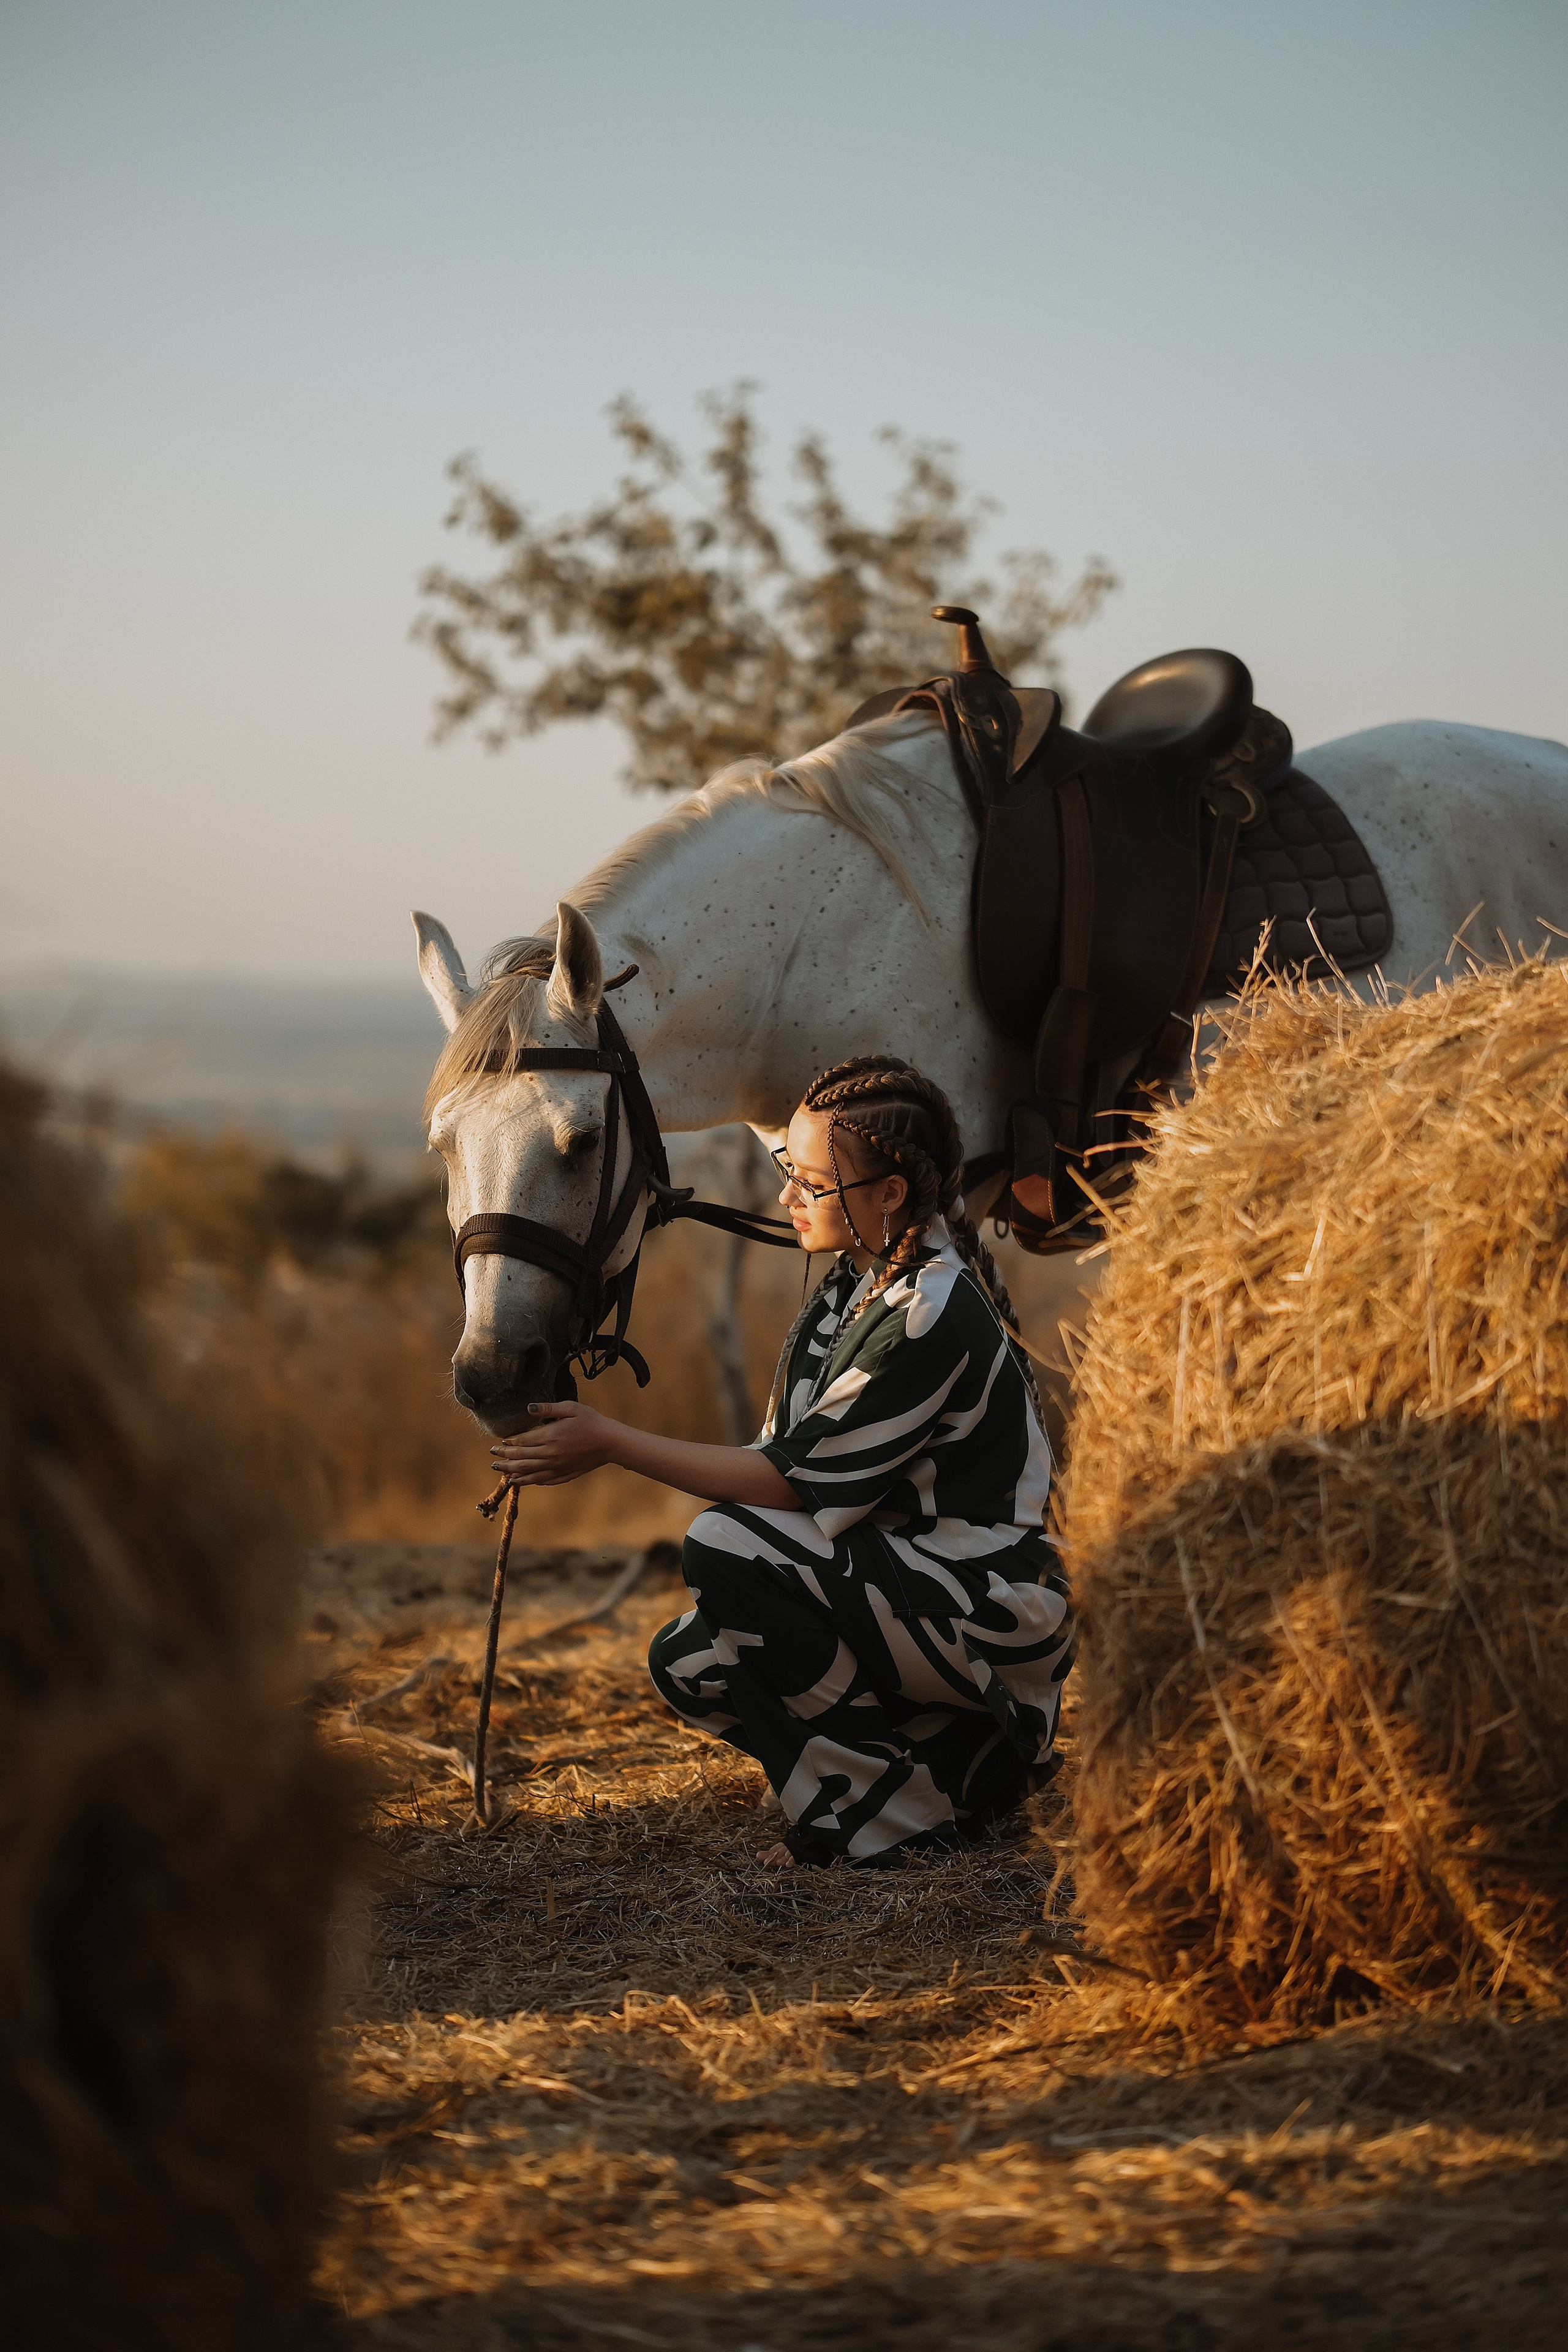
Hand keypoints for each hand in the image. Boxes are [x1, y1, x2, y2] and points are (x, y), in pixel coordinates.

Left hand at [489, 1401, 619, 1486]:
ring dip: (512, 1471)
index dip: (509, 1442)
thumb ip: (548, 1408)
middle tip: (493, 1455)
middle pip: (521, 1458)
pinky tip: (521, 1481)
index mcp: (550, 1436)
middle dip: (505, 1457)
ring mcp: (557, 1467)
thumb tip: (528, 1408)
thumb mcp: (571, 1408)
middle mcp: (550, 1454)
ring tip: (500, 1471)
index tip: (499, 1441)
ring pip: (529, 1472)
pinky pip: (542, 1480)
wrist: (611, 1442)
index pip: (522, 1441)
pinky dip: (529, 1481)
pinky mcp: (564, 1474)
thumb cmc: (592, 1421)